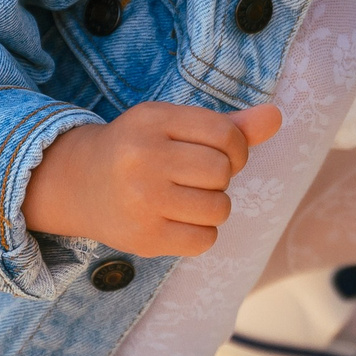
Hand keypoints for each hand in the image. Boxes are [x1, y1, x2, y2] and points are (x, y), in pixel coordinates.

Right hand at [21, 101, 280, 256]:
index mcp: (154, 120)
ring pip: (219, 208)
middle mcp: (144, 158)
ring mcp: (141, 200)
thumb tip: (277, 116)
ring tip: (188, 199)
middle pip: (222, 172)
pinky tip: (180, 221)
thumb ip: (229, 124)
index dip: (238, 148)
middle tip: (198, 178)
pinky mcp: (143, 238)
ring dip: (214, 206)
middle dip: (221, 177)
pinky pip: (204, 240)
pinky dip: (203, 233)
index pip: (225, 134)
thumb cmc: (141, 149)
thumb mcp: (176, 126)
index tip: (225, 154)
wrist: (78, 183)